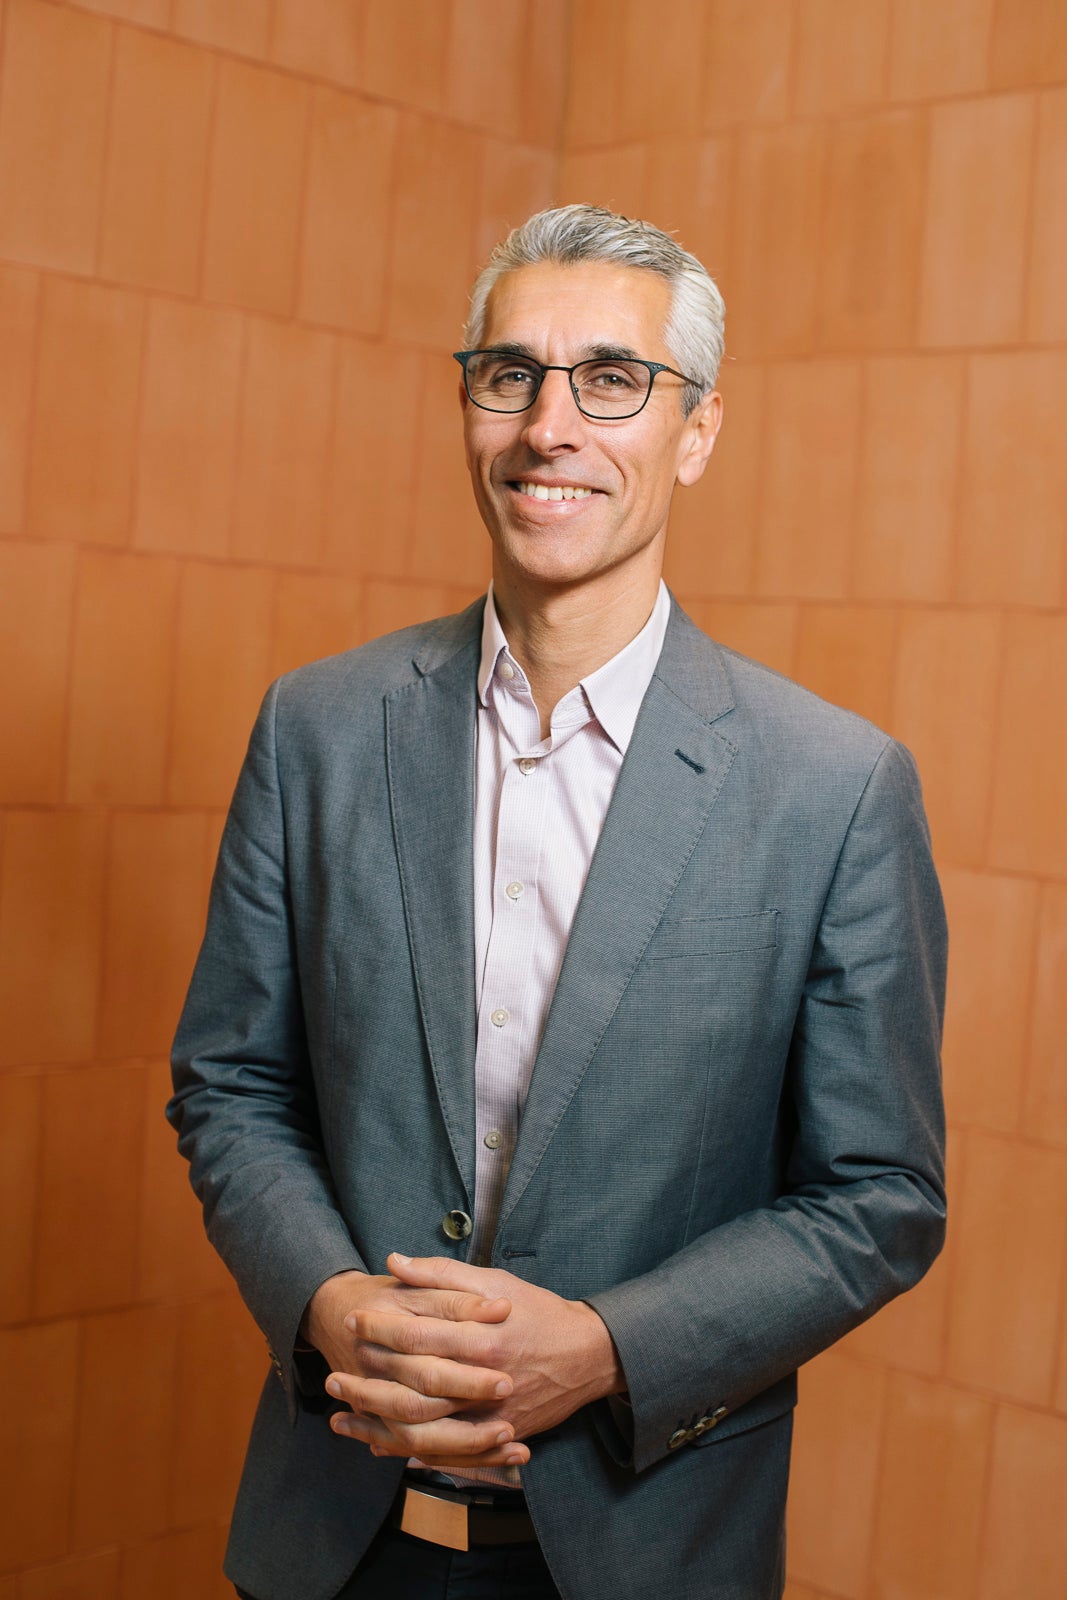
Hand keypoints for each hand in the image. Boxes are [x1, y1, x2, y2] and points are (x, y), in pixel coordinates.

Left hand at [325, 1254, 624, 1467]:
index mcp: (481, 1335)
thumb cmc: (537, 1311)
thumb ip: (442, 1273)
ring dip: (377, 1423)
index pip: (418, 1334)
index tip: (354, 1320)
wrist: (588, 1355)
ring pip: (423, 1429)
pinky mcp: (496, 1437)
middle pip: (413, 1387)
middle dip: (368, 1382)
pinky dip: (406, 1451)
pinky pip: (443, 1452)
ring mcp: (490, 1414)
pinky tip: (378, 1443)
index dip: (381, 1327)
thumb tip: (394, 1262)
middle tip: (333, 1376)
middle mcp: (483, 1379)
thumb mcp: (494, 1280)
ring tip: (342, 1414)